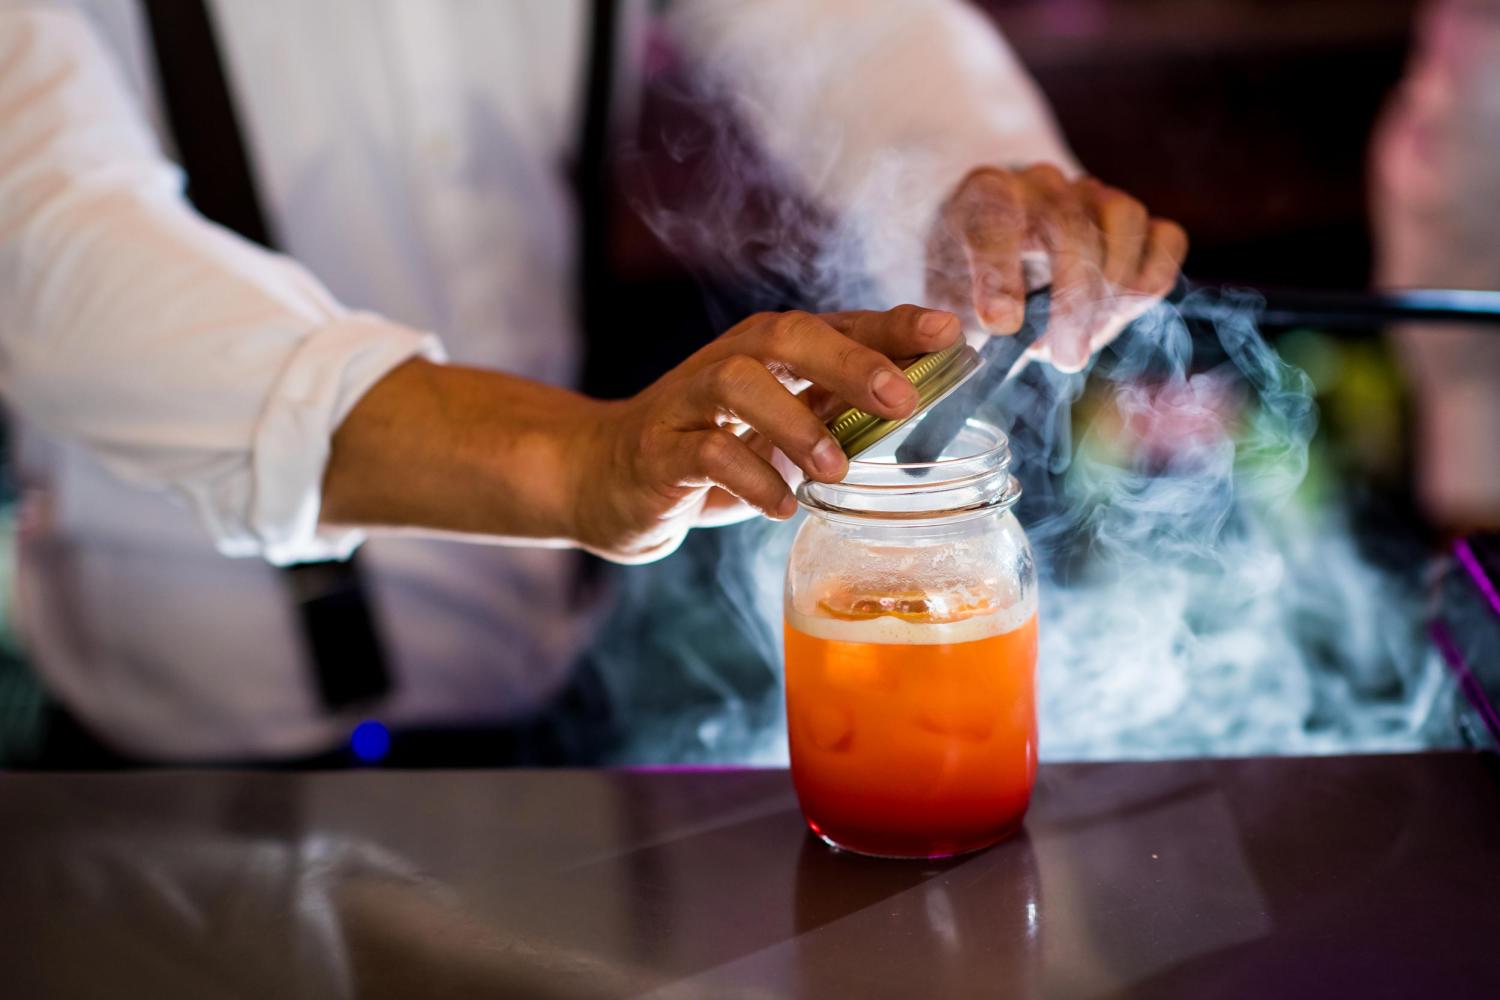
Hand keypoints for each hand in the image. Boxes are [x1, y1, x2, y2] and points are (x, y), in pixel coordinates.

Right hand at [572, 305, 959, 562]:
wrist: (608, 478)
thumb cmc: (712, 448)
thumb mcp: (783, 423)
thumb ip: (840, 406)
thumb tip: (922, 395)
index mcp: (770, 352)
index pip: (839, 323)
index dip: (893, 326)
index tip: (949, 334)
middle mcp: (729, 363)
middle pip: (786, 336)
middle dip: (849, 362)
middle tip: (902, 401)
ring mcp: (687, 403)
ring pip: (738, 385)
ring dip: (794, 423)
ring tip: (834, 469)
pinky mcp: (657, 452)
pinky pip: (702, 454)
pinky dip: (747, 478)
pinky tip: (780, 506)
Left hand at [927, 164, 1187, 371]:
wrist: (998, 257)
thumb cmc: (970, 282)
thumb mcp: (949, 302)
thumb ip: (964, 318)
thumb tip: (1001, 334)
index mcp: (984, 193)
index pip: (993, 219)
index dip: (999, 274)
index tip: (1001, 327)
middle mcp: (1041, 182)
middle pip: (1071, 229)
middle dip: (1073, 304)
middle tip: (1064, 357)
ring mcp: (1092, 192)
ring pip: (1125, 223)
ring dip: (1113, 294)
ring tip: (1087, 340)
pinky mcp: (1133, 216)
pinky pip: (1166, 238)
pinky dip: (1152, 280)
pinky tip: (1119, 313)